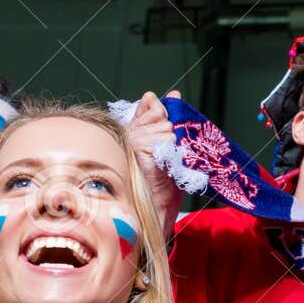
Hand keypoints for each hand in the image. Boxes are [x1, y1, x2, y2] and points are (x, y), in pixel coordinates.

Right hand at [129, 89, 182, 236]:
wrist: (156, 208)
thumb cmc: (163, 182)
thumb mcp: (168, 148)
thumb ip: (167, 120)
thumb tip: (174, 94)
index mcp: (134, 128)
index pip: (153, 104)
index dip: (165, 115)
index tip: (168, 137)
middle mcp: (129, 130)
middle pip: (163, 115)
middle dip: (172, 135)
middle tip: (166, 156)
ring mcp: (131, 136)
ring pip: (167, 128)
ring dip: (172, 146)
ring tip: (164, 163)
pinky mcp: (137, 145)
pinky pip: (165, 138)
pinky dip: (170, 152)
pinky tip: (162, 164)